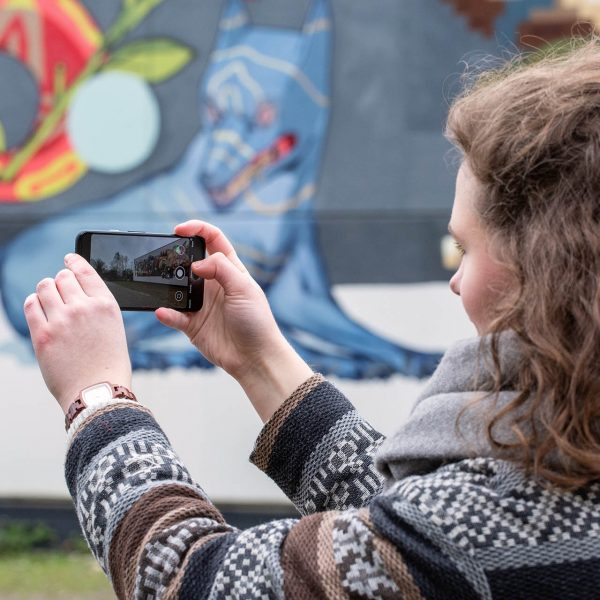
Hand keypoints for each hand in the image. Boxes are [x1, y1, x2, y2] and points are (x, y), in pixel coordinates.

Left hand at [24, 253, 131, 413]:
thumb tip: (74, 290)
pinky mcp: (43, 335)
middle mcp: (84, 308)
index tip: (68, 259)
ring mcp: (62, 320)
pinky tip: (39, 310)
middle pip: (62, 277)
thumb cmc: (108, 364)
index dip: (74, 261)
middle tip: (60, 292)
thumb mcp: (114, 327)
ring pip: (45, 286)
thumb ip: (97, 306)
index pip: (85, 271)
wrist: (98, 392)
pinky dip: (33, 303)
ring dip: (45, 291)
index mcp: (106, 305)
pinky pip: (31, 305)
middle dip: (60, 282)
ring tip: (49, 302)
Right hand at [155, 220, 312, 420]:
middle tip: (164, 257)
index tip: (179, 229)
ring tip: (160, 283)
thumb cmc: (256, 321)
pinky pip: (174, 316)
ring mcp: (202, 304)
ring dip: (168, 285)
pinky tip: (162, 312)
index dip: (197, 229)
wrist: (256, 358)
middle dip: (175, 256)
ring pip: (177, 288)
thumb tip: (197, 263)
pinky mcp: (193, 325)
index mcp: (230, 271)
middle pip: (190, 261)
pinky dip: (166, 313)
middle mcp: (214, 285)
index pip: (213, 241)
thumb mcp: (244, 288)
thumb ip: (222, 269)